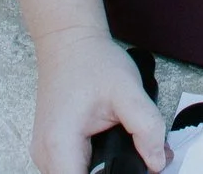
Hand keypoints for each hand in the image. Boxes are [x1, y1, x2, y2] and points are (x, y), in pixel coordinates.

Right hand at [26, 25, 165, 173]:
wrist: (69, 42)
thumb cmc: (91, 61)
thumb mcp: (128, 91)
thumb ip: (147, 128)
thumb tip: (157, 162)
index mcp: (60, 144)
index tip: (134, 168)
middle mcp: (45, 154)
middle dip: (112, 173)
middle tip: (139, 158)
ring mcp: (45, 153)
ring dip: (102, 172)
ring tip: (124, 148)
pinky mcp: (51, 148)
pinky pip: (72, 168)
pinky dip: (93, 165)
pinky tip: (109, 149)